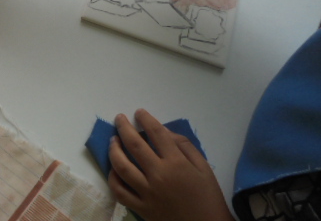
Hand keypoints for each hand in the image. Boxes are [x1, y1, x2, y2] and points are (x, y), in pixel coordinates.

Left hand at [108, 109, 234, 220]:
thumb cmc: (207, 196)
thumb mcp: (203, 167)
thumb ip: (184, 146)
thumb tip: (164, 132)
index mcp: (176, 163)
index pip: (156, 133)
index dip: (146, 119)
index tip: (139, 112)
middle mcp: (159, 175)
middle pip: (134, 145)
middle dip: (123, 127)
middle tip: (119, 118)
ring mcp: (147, 193)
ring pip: (122, 167)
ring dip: (114, 150)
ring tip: (113, 140)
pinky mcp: (141, 208)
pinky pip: (120, 192)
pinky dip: (113, 178)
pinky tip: (113, 168)